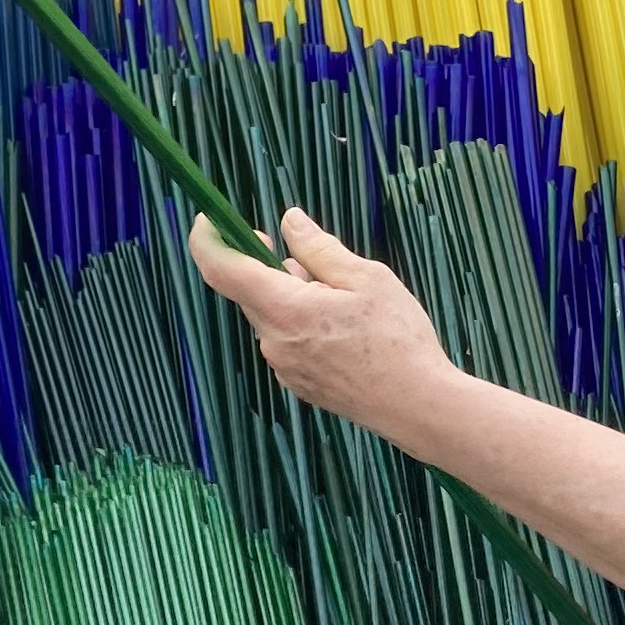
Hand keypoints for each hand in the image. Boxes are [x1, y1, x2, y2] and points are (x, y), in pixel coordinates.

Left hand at [185, 206, 464, 436]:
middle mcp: (273, 341)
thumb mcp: (366, 278)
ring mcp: (283, 367)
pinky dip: (303, 323)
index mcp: (285, 309)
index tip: (209, 218)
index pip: (222, 269)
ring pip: (272, 314)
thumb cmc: (397, 339)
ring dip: (293, 296)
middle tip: (318, 260)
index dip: (208, 239)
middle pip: (251, 290)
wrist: (417, 406)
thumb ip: (319, 249)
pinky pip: (287, 340)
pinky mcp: (298, 383)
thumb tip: (289, 222)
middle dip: (272, 267)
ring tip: (346, 301)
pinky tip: (345, 330)